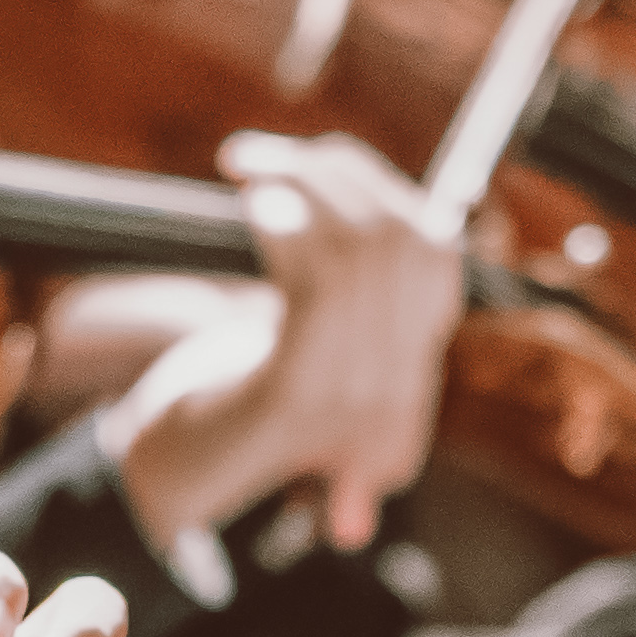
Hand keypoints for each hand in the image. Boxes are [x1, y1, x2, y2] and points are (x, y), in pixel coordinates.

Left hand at [94, 132, 462, 554]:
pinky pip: (318, 285)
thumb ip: (341, 281)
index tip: (329, 161)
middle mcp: (397, 383)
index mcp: (409, 369)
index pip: (437, 253)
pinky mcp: (303, 393)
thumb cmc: (247, 408)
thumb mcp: (311, 350)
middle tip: (275, 153)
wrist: (198, 484)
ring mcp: (354, 393)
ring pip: (363, 249)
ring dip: (306, 188)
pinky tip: (255, 206)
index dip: (388, 192)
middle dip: (342, 174)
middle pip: (405, 238)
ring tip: (249, 165)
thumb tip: (336, 167)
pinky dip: (287, 229)